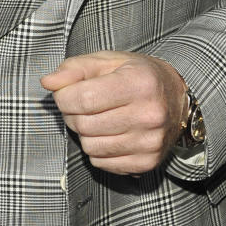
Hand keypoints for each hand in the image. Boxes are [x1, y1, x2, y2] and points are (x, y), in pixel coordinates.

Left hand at [42, 51, 189, 175]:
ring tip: (98, 119)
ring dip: (84, 133)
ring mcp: (150, 142)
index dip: (64, 97)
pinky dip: (98, 150)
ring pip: (90, 147)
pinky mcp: (147, 162)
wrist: (177, 99)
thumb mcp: (107, 61)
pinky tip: (110, 134)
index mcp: (139, 83)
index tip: (67, 92)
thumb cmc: (138, 76)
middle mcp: (149, 115)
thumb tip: (48, 83)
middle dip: (72, 114)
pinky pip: (101, 163)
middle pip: (84, 124)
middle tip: (82, 105)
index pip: (82, 98)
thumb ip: (74, 69)